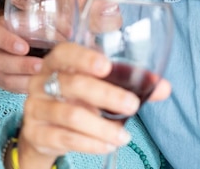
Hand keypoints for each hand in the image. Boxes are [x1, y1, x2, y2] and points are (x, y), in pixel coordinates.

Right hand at [0, 16, 40, 92]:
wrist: (3, 40)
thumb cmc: (19, 28)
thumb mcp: (26, 19)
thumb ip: (45, 21)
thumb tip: (70, 31)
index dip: (8, 42)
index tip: (24, 47)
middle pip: (1, 61)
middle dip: (22, 65)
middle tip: (40, 65)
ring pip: (6, 78)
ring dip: (26, 80)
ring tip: (44, 77)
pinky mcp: (2, 82)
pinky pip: (12, 89)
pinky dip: (27, 88)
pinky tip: (42, 86)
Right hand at [18, 43, 170, 164]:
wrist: (45, 130)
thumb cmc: (78, 99)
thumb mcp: (100, 86)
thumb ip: (131, 84)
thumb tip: (164, 88)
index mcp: (58, 62)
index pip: (65, 53)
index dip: (84, 58)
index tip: (106, 66)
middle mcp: (42, 82)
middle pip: (73, 85)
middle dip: (107, 96)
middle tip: (132, 106)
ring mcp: (36, 108)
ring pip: (70, 115)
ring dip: (102, 127)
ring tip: (124, 136)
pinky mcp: (36, 133)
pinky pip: (65, 138)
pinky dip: (90, 143)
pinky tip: (107, 145)